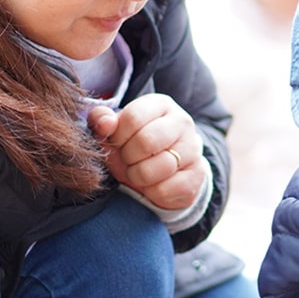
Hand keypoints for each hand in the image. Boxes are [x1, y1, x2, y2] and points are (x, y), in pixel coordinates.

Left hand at [87, 94, 206, 210]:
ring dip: (139, 176)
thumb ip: (101, 121)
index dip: (117, 137)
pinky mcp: (197, 175)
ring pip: (160, 167)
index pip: (133, 117)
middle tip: (128, 160)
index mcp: (160, 104)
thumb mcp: (114, 131)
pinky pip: (166, 189)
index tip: (117, 144)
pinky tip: (152, 184)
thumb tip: (105, 124)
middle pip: (147, 141)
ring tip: (138, 172)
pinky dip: (151, 192)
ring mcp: (193, 148)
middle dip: (128, 157)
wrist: (164, 172)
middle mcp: (182, 122)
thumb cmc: (133, 147)